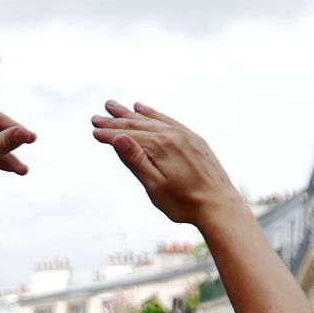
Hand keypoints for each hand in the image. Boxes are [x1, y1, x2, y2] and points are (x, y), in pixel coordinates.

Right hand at [90, 99, 235, 226]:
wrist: (219, 206)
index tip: (93, 130)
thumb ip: (135, 160)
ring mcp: (184, 135)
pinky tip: (143, 109)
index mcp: (160, 146)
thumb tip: (118, 137)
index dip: (109, 134)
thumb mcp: (155, 186)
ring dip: (132, 113)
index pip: (128, 136)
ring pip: (152, 120)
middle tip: (97, 115)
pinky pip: (168, 120)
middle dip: (116, 120)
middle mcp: (172, 135)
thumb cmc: (184, 202)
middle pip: (138, 124)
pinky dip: (153, 114)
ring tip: (116, 106)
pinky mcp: (193, 139)